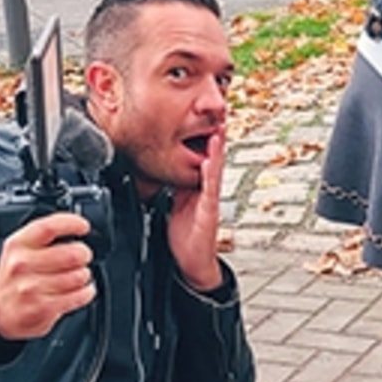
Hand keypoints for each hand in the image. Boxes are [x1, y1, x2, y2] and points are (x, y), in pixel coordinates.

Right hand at [0, 212, 95, 340]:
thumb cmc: (15, 278)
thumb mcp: (19, 250)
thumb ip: (43, 236)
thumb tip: (75, 227)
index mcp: (17, 244)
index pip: (48, 227)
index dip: (71, 224)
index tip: (83, 226)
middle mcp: (21, 265)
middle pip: (71, 253)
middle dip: (83, 254)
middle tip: (82, 256)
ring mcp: (31, 288)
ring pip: (77, 276)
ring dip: (84, 276)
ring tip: (79, 276)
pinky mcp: (41, 307)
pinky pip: (77, 296)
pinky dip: (86, 293)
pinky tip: (82, 291)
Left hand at [166, 123, 226, 292]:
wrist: (191, 263)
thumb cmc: (184, 238)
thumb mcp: (174, 206)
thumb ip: (173, 188)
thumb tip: (163, 172)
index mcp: (197, 190)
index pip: (202, 160)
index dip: (204, 141)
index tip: (205, 121)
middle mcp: (206, 193)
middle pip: (213, 161)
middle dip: (216, 139)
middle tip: (219, 117)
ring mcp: (209, 202)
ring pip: (215, 172)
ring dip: (217, 151)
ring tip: (217, 132)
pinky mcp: (209, 213)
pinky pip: (210, 191)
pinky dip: (211, 175)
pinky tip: (210, 162)